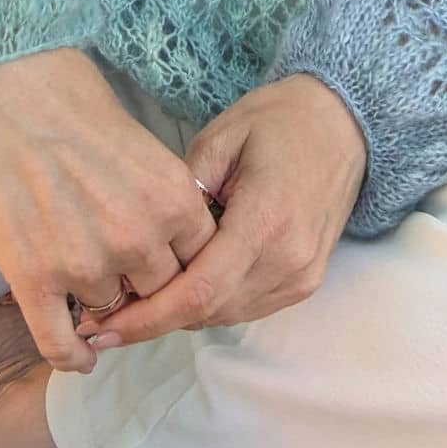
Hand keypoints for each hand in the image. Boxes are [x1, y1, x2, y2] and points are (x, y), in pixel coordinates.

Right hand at [0, 47, 219, 374]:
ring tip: (83, 272)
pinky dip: (72, 356)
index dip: (186, 268)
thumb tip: (172, 246)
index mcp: (173, 200)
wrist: (9, 94)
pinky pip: (60, 344)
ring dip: (100, 299)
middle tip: (127, 274)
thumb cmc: (75, 106)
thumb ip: (164, 202)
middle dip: (145, 285)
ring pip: (108, 311)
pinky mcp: (34, 279)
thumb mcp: (146, 147)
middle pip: (159, 293)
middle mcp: (138, 238)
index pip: (201, 262)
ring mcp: (85, 263)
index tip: (171, 269)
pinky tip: (80, 355)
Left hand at [76, 74, 367, 348]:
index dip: (149, 315)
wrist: (344, 124)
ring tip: (135, 304)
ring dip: (182, 315)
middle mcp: (288, 260)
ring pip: (226, 315)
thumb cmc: (278, 120)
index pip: (200, 290)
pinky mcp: (306, 282)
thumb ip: (182, 190)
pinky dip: (211, 304)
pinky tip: (182, 287)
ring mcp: (302, 277)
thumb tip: (145, 237)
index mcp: (266, 221)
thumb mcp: (220, 137)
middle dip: (156, 319)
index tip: (102, 327)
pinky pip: (248, 306)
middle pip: (209, 312)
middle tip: (104, 317)